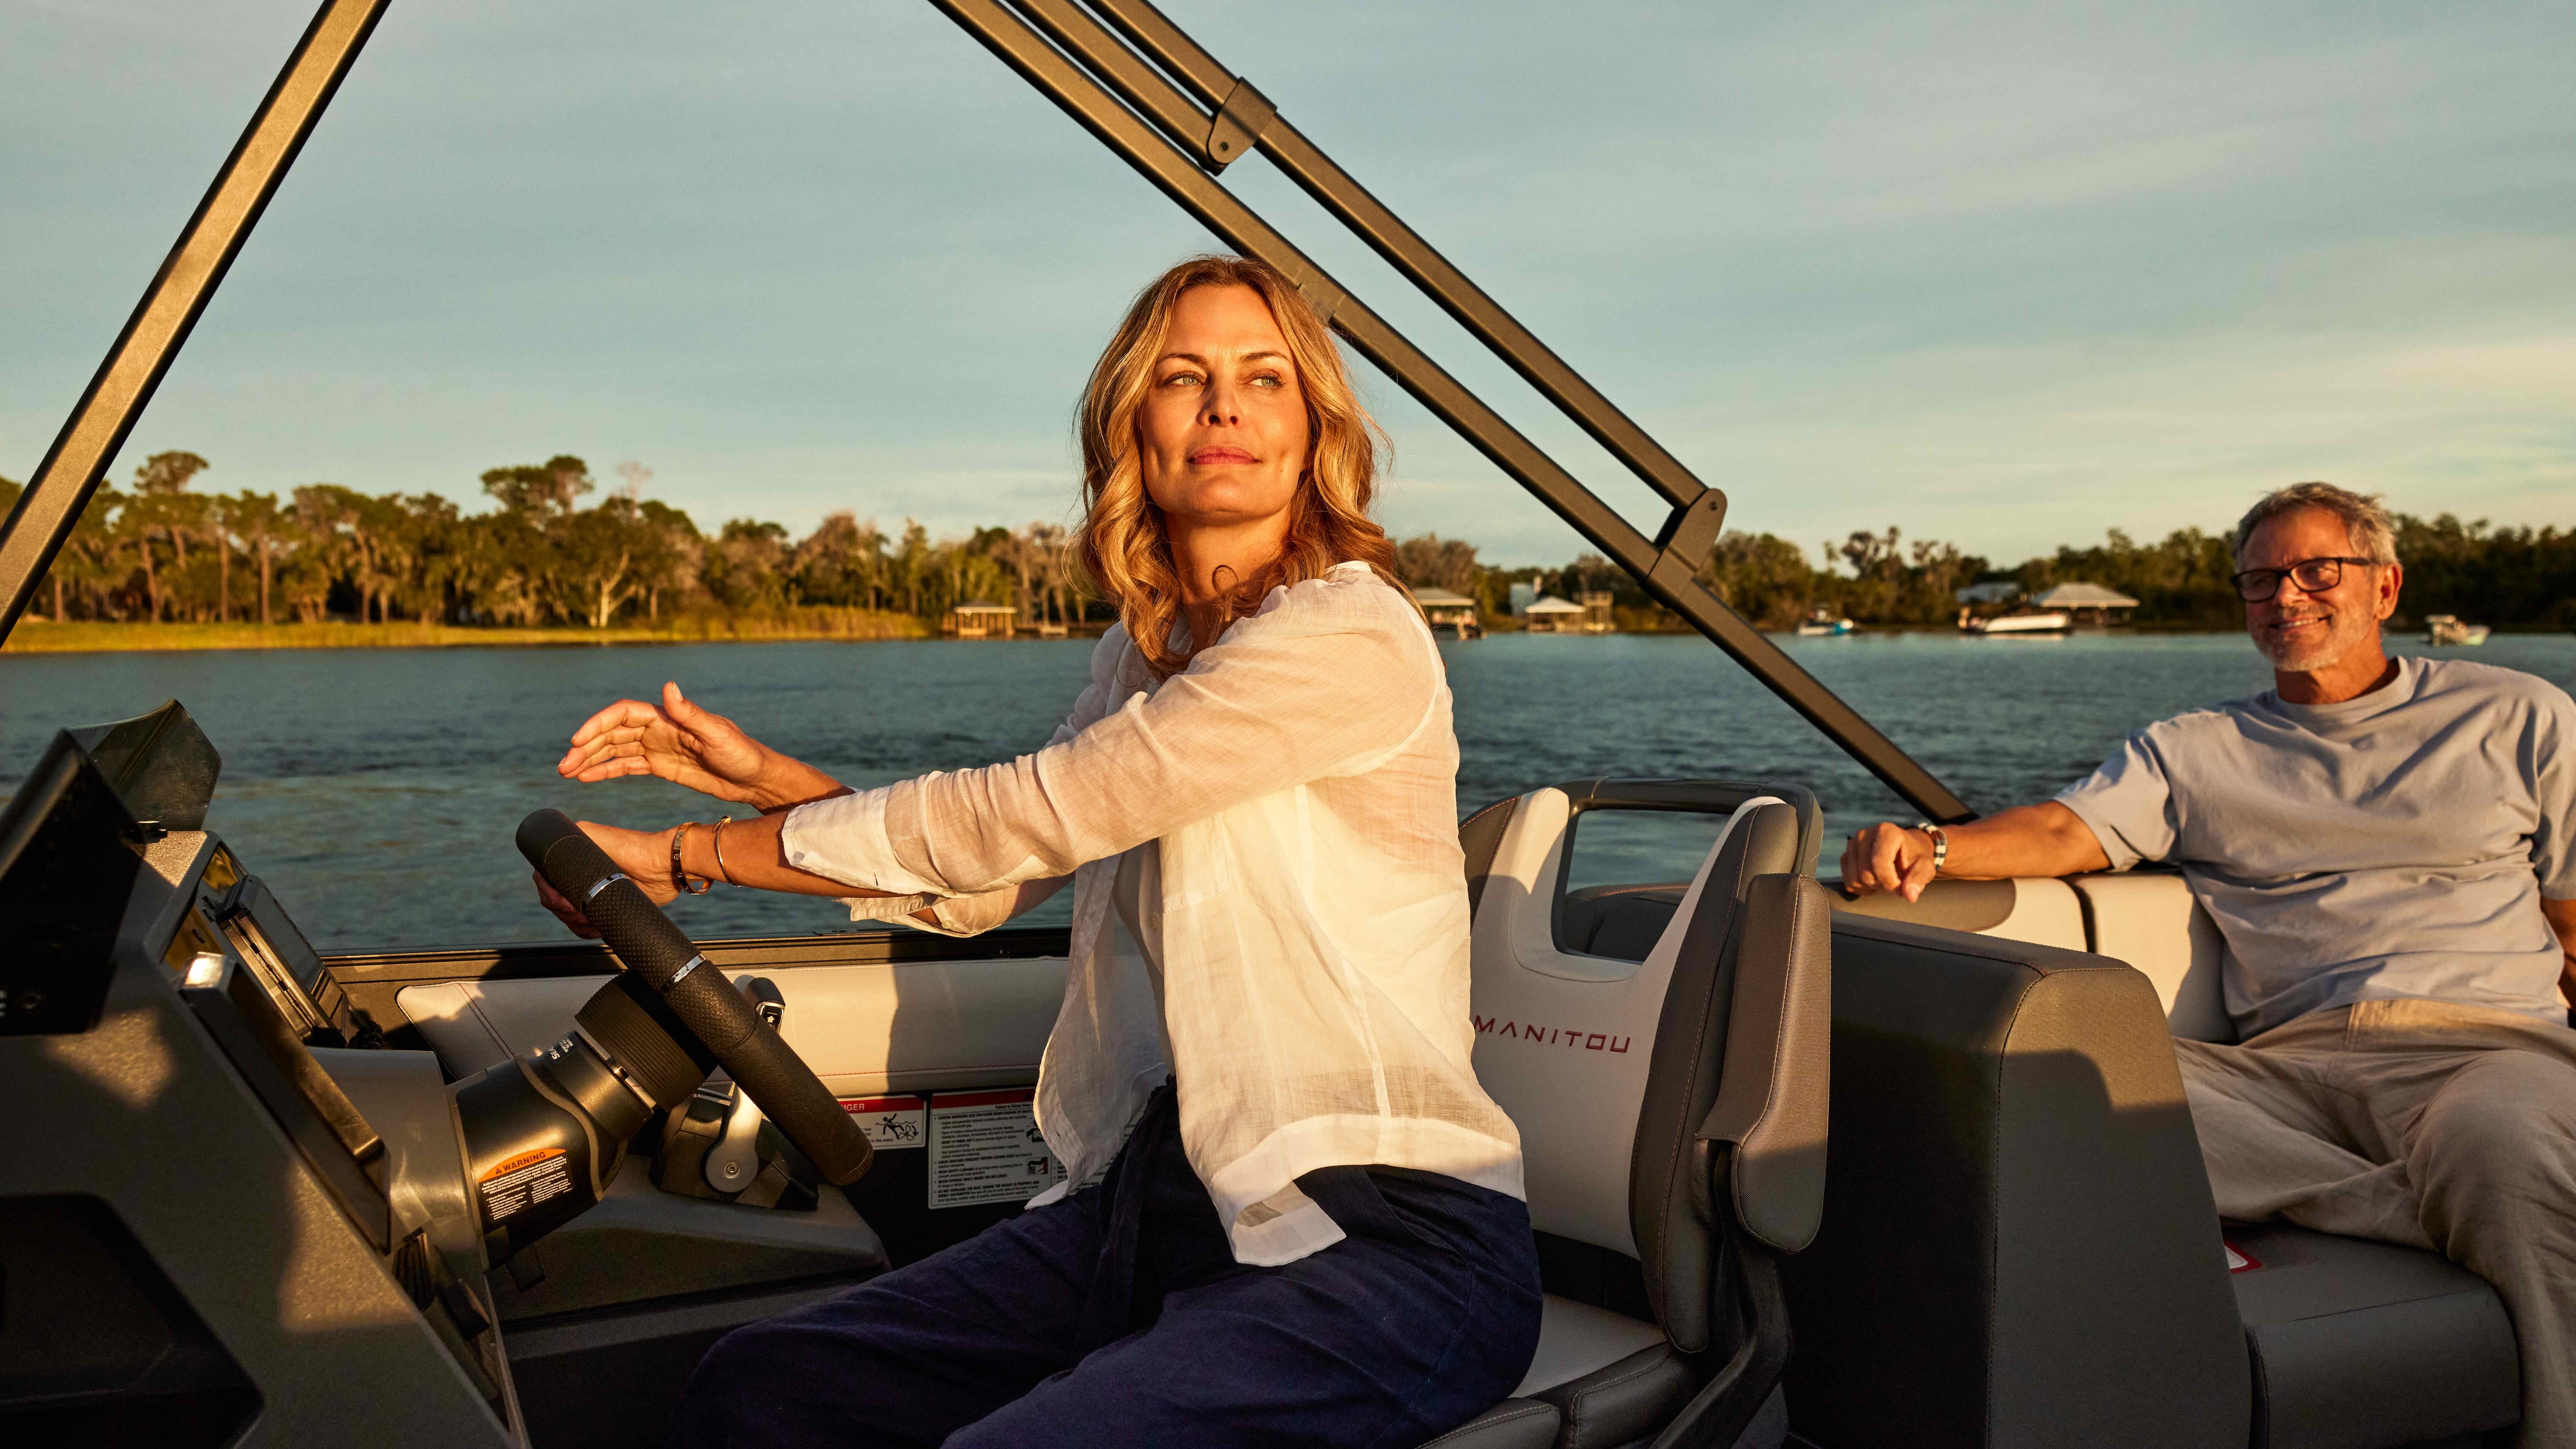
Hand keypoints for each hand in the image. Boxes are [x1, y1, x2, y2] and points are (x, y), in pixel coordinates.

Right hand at [531, 820, 677, 937]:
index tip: (559, 901)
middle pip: (553, 899)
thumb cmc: (632, 848)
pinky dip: (586, 930)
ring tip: (589, 919)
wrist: (663, 867)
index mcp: (573, 858)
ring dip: (574, 922)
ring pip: (567, 915)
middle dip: (562, 909)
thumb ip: (569, 841)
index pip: (545, 877)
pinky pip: (586, 925)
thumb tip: (546, 855)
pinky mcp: (605, 908)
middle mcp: (579, 875)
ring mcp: (592, 892)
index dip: (547, 892)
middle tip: (577, 910)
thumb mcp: (596, 837)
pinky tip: (596, 929)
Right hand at [559, 682, 774, 805]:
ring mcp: (658, 747)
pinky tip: (586, 778)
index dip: (599, 724)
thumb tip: (668, 686)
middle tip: (563, 766)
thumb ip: (690, 713)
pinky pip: (626, 766)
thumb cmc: (742, 754)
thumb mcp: (718, 734)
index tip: (578, 740)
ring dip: (590, 759)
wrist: (755, 779)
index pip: (624, 714)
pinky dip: (605, 771)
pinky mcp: (661, 766)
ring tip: (566, 773)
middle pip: (613, 733)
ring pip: (614, 750)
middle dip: (586, 747)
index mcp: (668, 717)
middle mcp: (659, 728)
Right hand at [1841, 822, 1938, 901]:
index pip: (1879, 863)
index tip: (1902, 886)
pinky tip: (1875, 881)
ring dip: (1872, 887)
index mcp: (1886, 832)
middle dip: (1882, 884)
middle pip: (1866, 875)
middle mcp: (1864, 834)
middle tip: (1895, 881)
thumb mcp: (1925, 866)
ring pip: (1855, 879)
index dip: (1890, 882)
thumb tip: (1910, 896)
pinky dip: (1862, 888)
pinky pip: (1849, 881)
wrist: (1905, 850)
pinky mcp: (1846, 855)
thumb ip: (1919, 879)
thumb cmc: (1916, 857)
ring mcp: (1852, 844)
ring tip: (1885, 879)